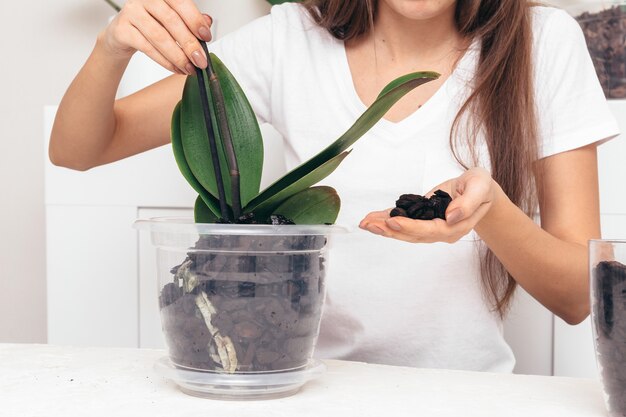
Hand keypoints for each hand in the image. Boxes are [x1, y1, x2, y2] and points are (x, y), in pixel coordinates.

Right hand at [98, 0, 212, 74]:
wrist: (123, 33)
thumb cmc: (151, 24)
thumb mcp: (172, 20)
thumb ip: (189, 20)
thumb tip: (207, 23)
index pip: (181, 3)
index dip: (195, 20)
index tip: (206, 37)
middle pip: (172, 21)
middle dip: (189, 44)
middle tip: (200, 60)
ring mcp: (132, 12)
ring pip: (160, 37)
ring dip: (178, 56)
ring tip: (189, 68)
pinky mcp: (122, 29)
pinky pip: (147, 48)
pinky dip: (165, 61)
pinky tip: (175, 68)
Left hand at [359, 167, 497, 242]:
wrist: (480, 189)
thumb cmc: (481, 187)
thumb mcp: (480, 188)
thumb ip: (468, 203)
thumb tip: (450, 217)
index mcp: (455, 227)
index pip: (430, 229)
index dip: (410, 227)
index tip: (392, 222)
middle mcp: (440, 231)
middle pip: (412, 234)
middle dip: (389, 230)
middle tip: (369, 224)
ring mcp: (431, 227)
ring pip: (405, 231)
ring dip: (384, 228)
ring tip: (365, 223)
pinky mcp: (423, 219)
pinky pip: (404, 221)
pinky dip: (387, 220)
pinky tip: (372, 218)